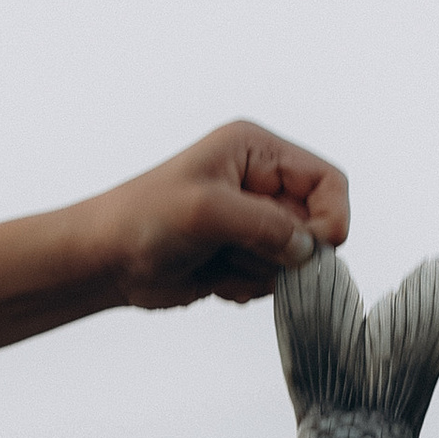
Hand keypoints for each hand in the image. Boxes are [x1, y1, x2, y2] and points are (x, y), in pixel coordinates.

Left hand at [91, 122, 351, 310]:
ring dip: (260, 271)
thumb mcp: (207, 211)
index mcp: (257, 151)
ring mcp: (254, 221)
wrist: (106, 259)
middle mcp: (262, 183)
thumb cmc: (144, 220)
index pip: (328, 181)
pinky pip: (274, 281)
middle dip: (283, 250)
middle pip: (316, 226)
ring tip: (217, 259)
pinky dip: (247, 286)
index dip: (331, 217)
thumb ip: (266, 225)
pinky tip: (212, 275)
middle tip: (238, 251)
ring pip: (296, 260)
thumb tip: (310, 250)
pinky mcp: (244, 254)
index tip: (312, 249)